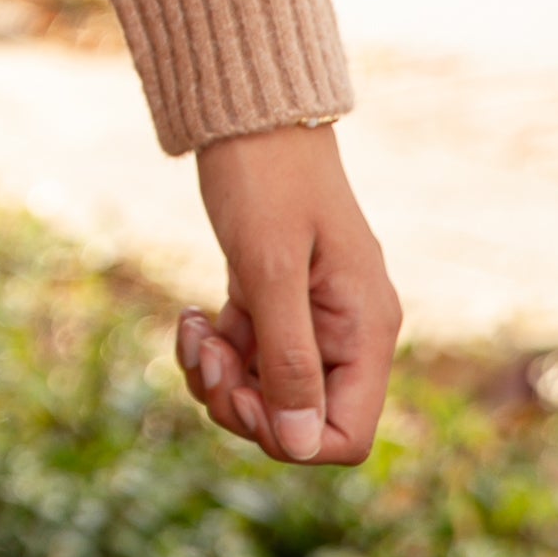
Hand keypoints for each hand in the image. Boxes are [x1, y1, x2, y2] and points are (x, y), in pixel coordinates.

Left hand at [178, 123, 399, 465]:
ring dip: (219, 378)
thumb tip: (296, 442)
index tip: (241, 390)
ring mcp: (311, 320)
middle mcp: (347, 334)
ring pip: (266, 394)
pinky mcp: (276, 305)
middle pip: (298, 421)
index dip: (287, 435)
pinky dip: (215, 353)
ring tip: (193, 330)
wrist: (250, 114)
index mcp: (365, 330)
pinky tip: (192, 318)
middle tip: (205, 356)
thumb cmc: (267, 179)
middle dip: (241, 403)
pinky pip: (247, 360)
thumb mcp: (271, 268)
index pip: (345, 435)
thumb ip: (289, 358)